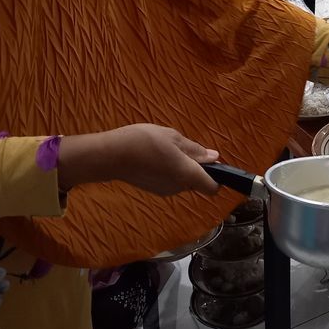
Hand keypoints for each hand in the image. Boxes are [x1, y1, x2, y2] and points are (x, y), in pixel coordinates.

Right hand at [58, 123, 220, 196]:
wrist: (110, 155)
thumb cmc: (144, 142)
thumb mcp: (173, 137)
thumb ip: (194, 149)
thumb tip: (214, 157)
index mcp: (187, 174)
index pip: (212, 188)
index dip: (218, 178)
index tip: (214, 164)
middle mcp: (178, 187)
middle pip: (197, 182)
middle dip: (196, 167)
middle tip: (182, 147)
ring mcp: (164, 190)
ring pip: (182, 180)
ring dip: (180, 167)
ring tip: (165, 148)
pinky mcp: (152, 189)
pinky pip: (169, 180)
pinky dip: (167, 170)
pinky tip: (154, 156)